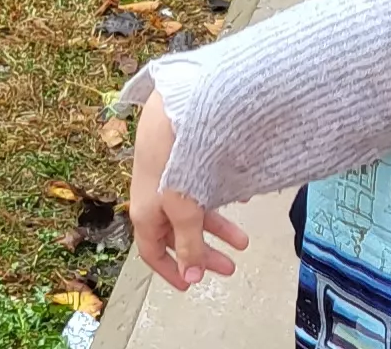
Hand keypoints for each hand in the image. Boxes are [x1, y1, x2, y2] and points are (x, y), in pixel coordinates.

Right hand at [129, 90, 248, 290]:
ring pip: (193, 210)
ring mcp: (170, 176)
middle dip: (203, 252)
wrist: (177, 105)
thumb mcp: (182, 207)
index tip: (190, 285)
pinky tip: (238, 199)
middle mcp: (155, 194)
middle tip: (231, 267)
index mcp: (145, 209)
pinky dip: (219, 199)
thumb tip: (192, 277)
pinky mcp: (185, 157)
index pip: (151, 250)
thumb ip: (189, 243)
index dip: (169, 270)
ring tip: (245, 240)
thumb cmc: (173, 156)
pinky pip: (202, 186)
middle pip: (177, 232)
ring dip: (219, 228)